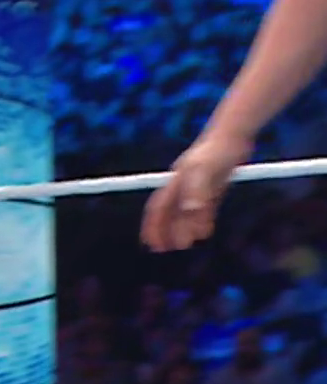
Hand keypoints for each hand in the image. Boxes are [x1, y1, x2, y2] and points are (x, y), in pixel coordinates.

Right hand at [141, 132, 251, 251]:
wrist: (233, 134)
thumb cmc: (216, 151)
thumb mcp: (206, 171)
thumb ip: (198, 192)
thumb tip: (191, 211)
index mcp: (176, 182)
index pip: (159, 208)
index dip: (153, 225)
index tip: (150, 242)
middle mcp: (184, 185)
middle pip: (170, 212)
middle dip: (165, 230)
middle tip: (164, 249)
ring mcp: (200, 185)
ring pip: (188, 211)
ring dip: (185, 228)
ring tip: (186, 244)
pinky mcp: (215, 184)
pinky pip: (206, 206)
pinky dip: (204, 220)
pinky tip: (206, 232)